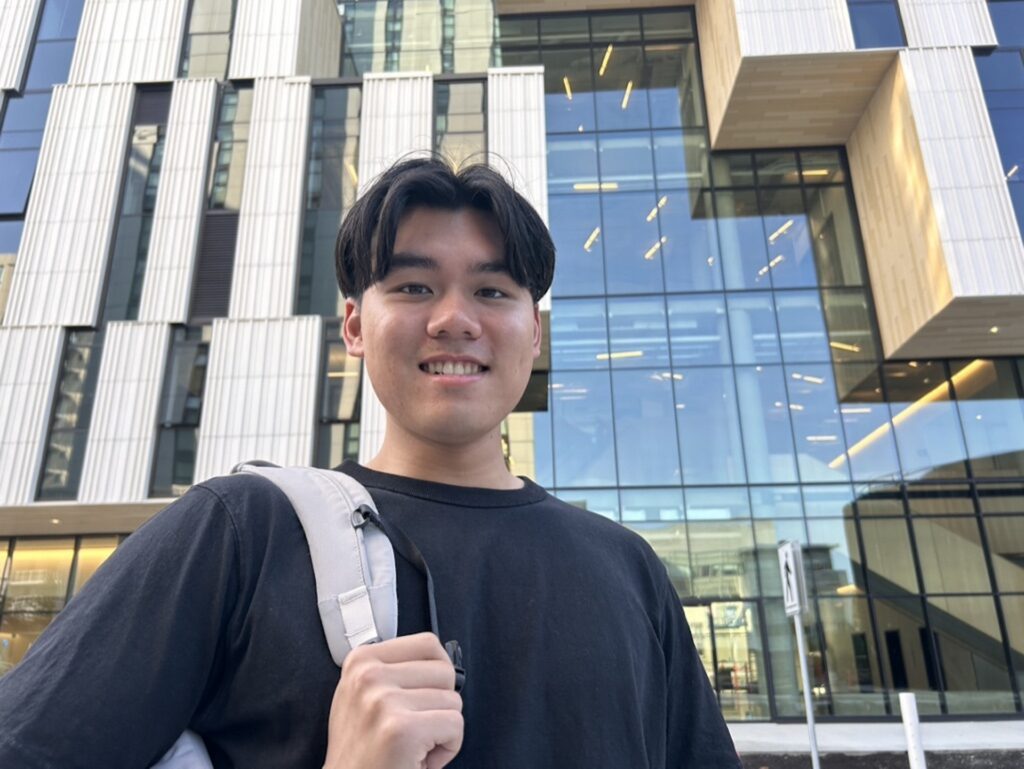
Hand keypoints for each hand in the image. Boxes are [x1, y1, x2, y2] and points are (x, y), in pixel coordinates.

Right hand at [322, 632, 463, 768]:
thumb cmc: (364, 753)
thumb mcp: (365, 697)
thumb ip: (394, 669)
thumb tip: (439, 656)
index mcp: (360, 661)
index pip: (428, 644)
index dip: (437, 675)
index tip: (421, 697)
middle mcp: (368, 676)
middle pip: (445, 671)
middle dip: (440, 705)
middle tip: (415, 729)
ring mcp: (383, 701)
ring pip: (453, 700)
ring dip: (442, 730)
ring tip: (414, 745)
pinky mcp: (401, 729)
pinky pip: (455, 726)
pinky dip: (449, 748)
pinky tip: (420, 758)